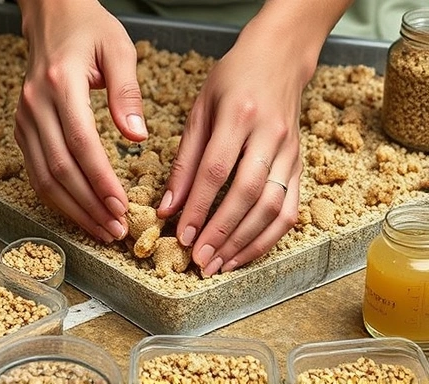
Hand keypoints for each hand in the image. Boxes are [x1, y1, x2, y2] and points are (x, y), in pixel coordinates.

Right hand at [14, 0, 147, 241]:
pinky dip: (56, 197)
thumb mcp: (119, 50)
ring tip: (100, 230)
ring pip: (43, 177)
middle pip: (60, 169)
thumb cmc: (90, 29)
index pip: (81, 143)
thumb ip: (127, 93)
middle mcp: (36, 105)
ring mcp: (25, 119)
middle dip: (89, 205)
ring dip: (72, 209)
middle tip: (114, 230)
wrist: (52, 16)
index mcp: (61, 84)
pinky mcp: (24, 129)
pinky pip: (36, 171)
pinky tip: (78, 212)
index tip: (121, 207)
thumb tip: (137, 137)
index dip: (100, 180)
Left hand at [157, 11, 315, 275]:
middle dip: (222, 232)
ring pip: (273, 207)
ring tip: (221, 265)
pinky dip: (269, 236)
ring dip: (246, 242)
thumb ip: (185, 159)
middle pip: (247, 194)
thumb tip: (169, 206)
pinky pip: (290, 209)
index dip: (199, 206)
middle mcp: (269, 135)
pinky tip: (247, 252)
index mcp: (239, 114)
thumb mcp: (200, 109)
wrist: (279, 58)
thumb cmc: (233, 79)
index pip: (216, 169)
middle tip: (201, 260)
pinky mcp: (299, 165)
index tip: (182, 235)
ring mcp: (290, 153)